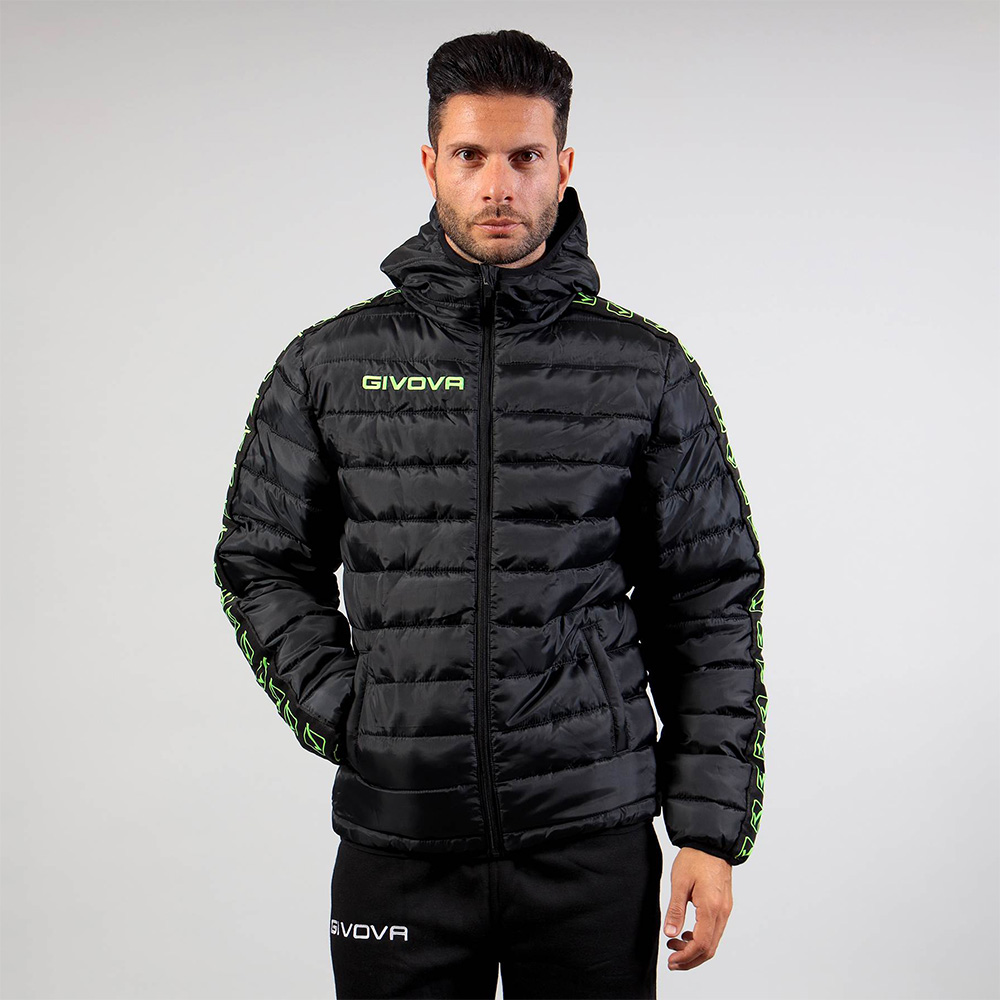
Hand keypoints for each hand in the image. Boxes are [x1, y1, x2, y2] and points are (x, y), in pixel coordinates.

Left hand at [662, 847, 732, 970]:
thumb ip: (675, 910)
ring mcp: (725, 910)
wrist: (711, 843)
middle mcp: (722, 912)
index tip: (672, 961)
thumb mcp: (679, 882)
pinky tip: (687, 933)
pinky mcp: (724, 906)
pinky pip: (715, 931)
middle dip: (690, 960)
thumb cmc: (695, 858)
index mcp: (711, 908)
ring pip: (713, 942)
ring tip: (674, 945)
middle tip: (672, 961)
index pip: (701, 945)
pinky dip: (701, 939)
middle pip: (709, 949)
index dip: (686, 958)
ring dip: (695, 950)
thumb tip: (670, 933)